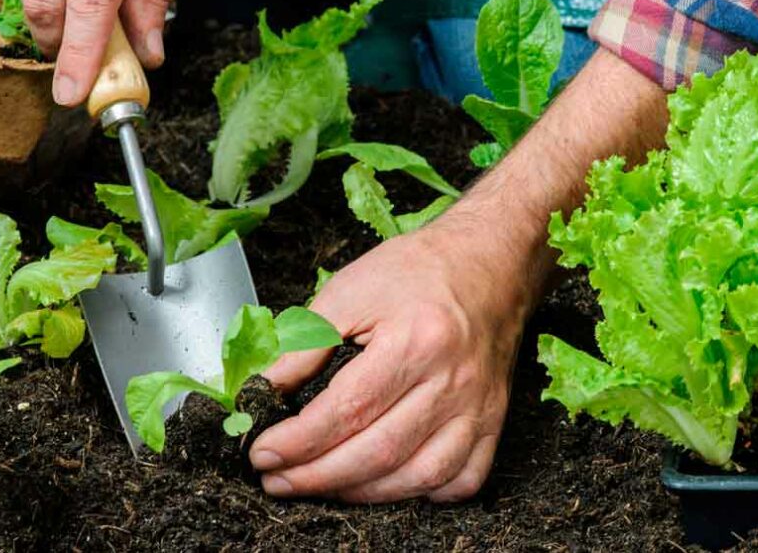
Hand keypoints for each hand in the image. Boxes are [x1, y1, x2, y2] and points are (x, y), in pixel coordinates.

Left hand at [249, 223, 534, 502]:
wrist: (488, 262)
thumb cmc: (418, 271)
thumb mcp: (350, 291)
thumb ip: (304, 344)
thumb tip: (263, 390)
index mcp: (416, 341)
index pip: (348, 410)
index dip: (298, 441)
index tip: (262, 453)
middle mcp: (452, 381)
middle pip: (380, 452)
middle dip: (317, 476)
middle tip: (276, 480)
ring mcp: (479, 407)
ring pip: (420, 476)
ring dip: (361, 493)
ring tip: (319, 485)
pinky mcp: (494, 421)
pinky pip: (462, 480)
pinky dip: (422, 494)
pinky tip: (386, 484)